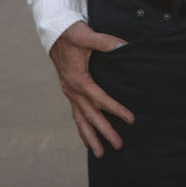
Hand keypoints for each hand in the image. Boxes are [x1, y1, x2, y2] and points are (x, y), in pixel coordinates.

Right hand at [48, 22, 133, 157]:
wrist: (55, 32)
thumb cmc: (72, 34)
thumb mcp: (88, 36)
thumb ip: (106, 41)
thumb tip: (125, 45)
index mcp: (78, 80)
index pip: (100, 99)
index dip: (116, 109)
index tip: (130, 119)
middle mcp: (72, 90)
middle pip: (90, 116)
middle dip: (104, 132)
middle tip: (119, 145)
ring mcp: (70, 93)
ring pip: (80, 120)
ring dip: (91, 137)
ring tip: (100, 154)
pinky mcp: (71, 92)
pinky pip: (76, 115)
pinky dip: (82, 129)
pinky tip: (87, 141)